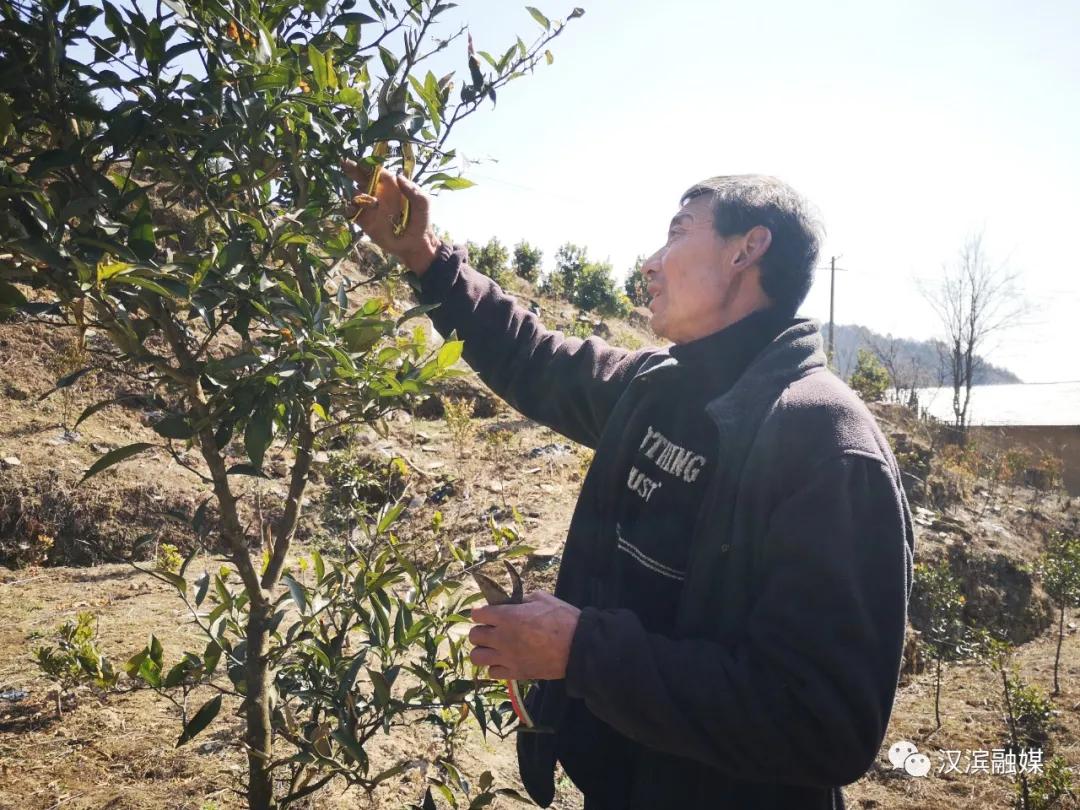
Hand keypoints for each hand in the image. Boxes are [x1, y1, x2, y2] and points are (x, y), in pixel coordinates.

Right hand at [343, 160, 439, 274]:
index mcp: (390, 184)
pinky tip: (353, 209)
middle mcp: (376, 192)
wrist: (414, 244)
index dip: (367, 165)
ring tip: (371, 203)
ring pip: (353, 194)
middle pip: (359, 177)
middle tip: (345, 164)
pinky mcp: (363, 220)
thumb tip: (399, 176)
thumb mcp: (423, 203)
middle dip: (351, 170)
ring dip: (355, 194)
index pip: (375, 170)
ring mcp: (368, 206)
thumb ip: (413, 190)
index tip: (361, 163)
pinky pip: (350, 212)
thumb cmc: (421, 220)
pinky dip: (348, 209)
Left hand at [469, 591, 580, 680]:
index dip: (481, 613)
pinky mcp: (515, 673)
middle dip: (480, 631)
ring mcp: (507, 658)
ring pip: (477, 657)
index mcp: (507, 616)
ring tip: (493, 648)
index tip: (486, 614)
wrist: (578, 647)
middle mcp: (501, 638)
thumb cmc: (562, 619)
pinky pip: (492, 673)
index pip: (478, 614)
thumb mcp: (542, 599)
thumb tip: (513, 604)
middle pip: (474, 636)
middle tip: (491, 630)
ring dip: (483, 651)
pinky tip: (505, 661)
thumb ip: (522, 600)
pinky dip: (495, 666)